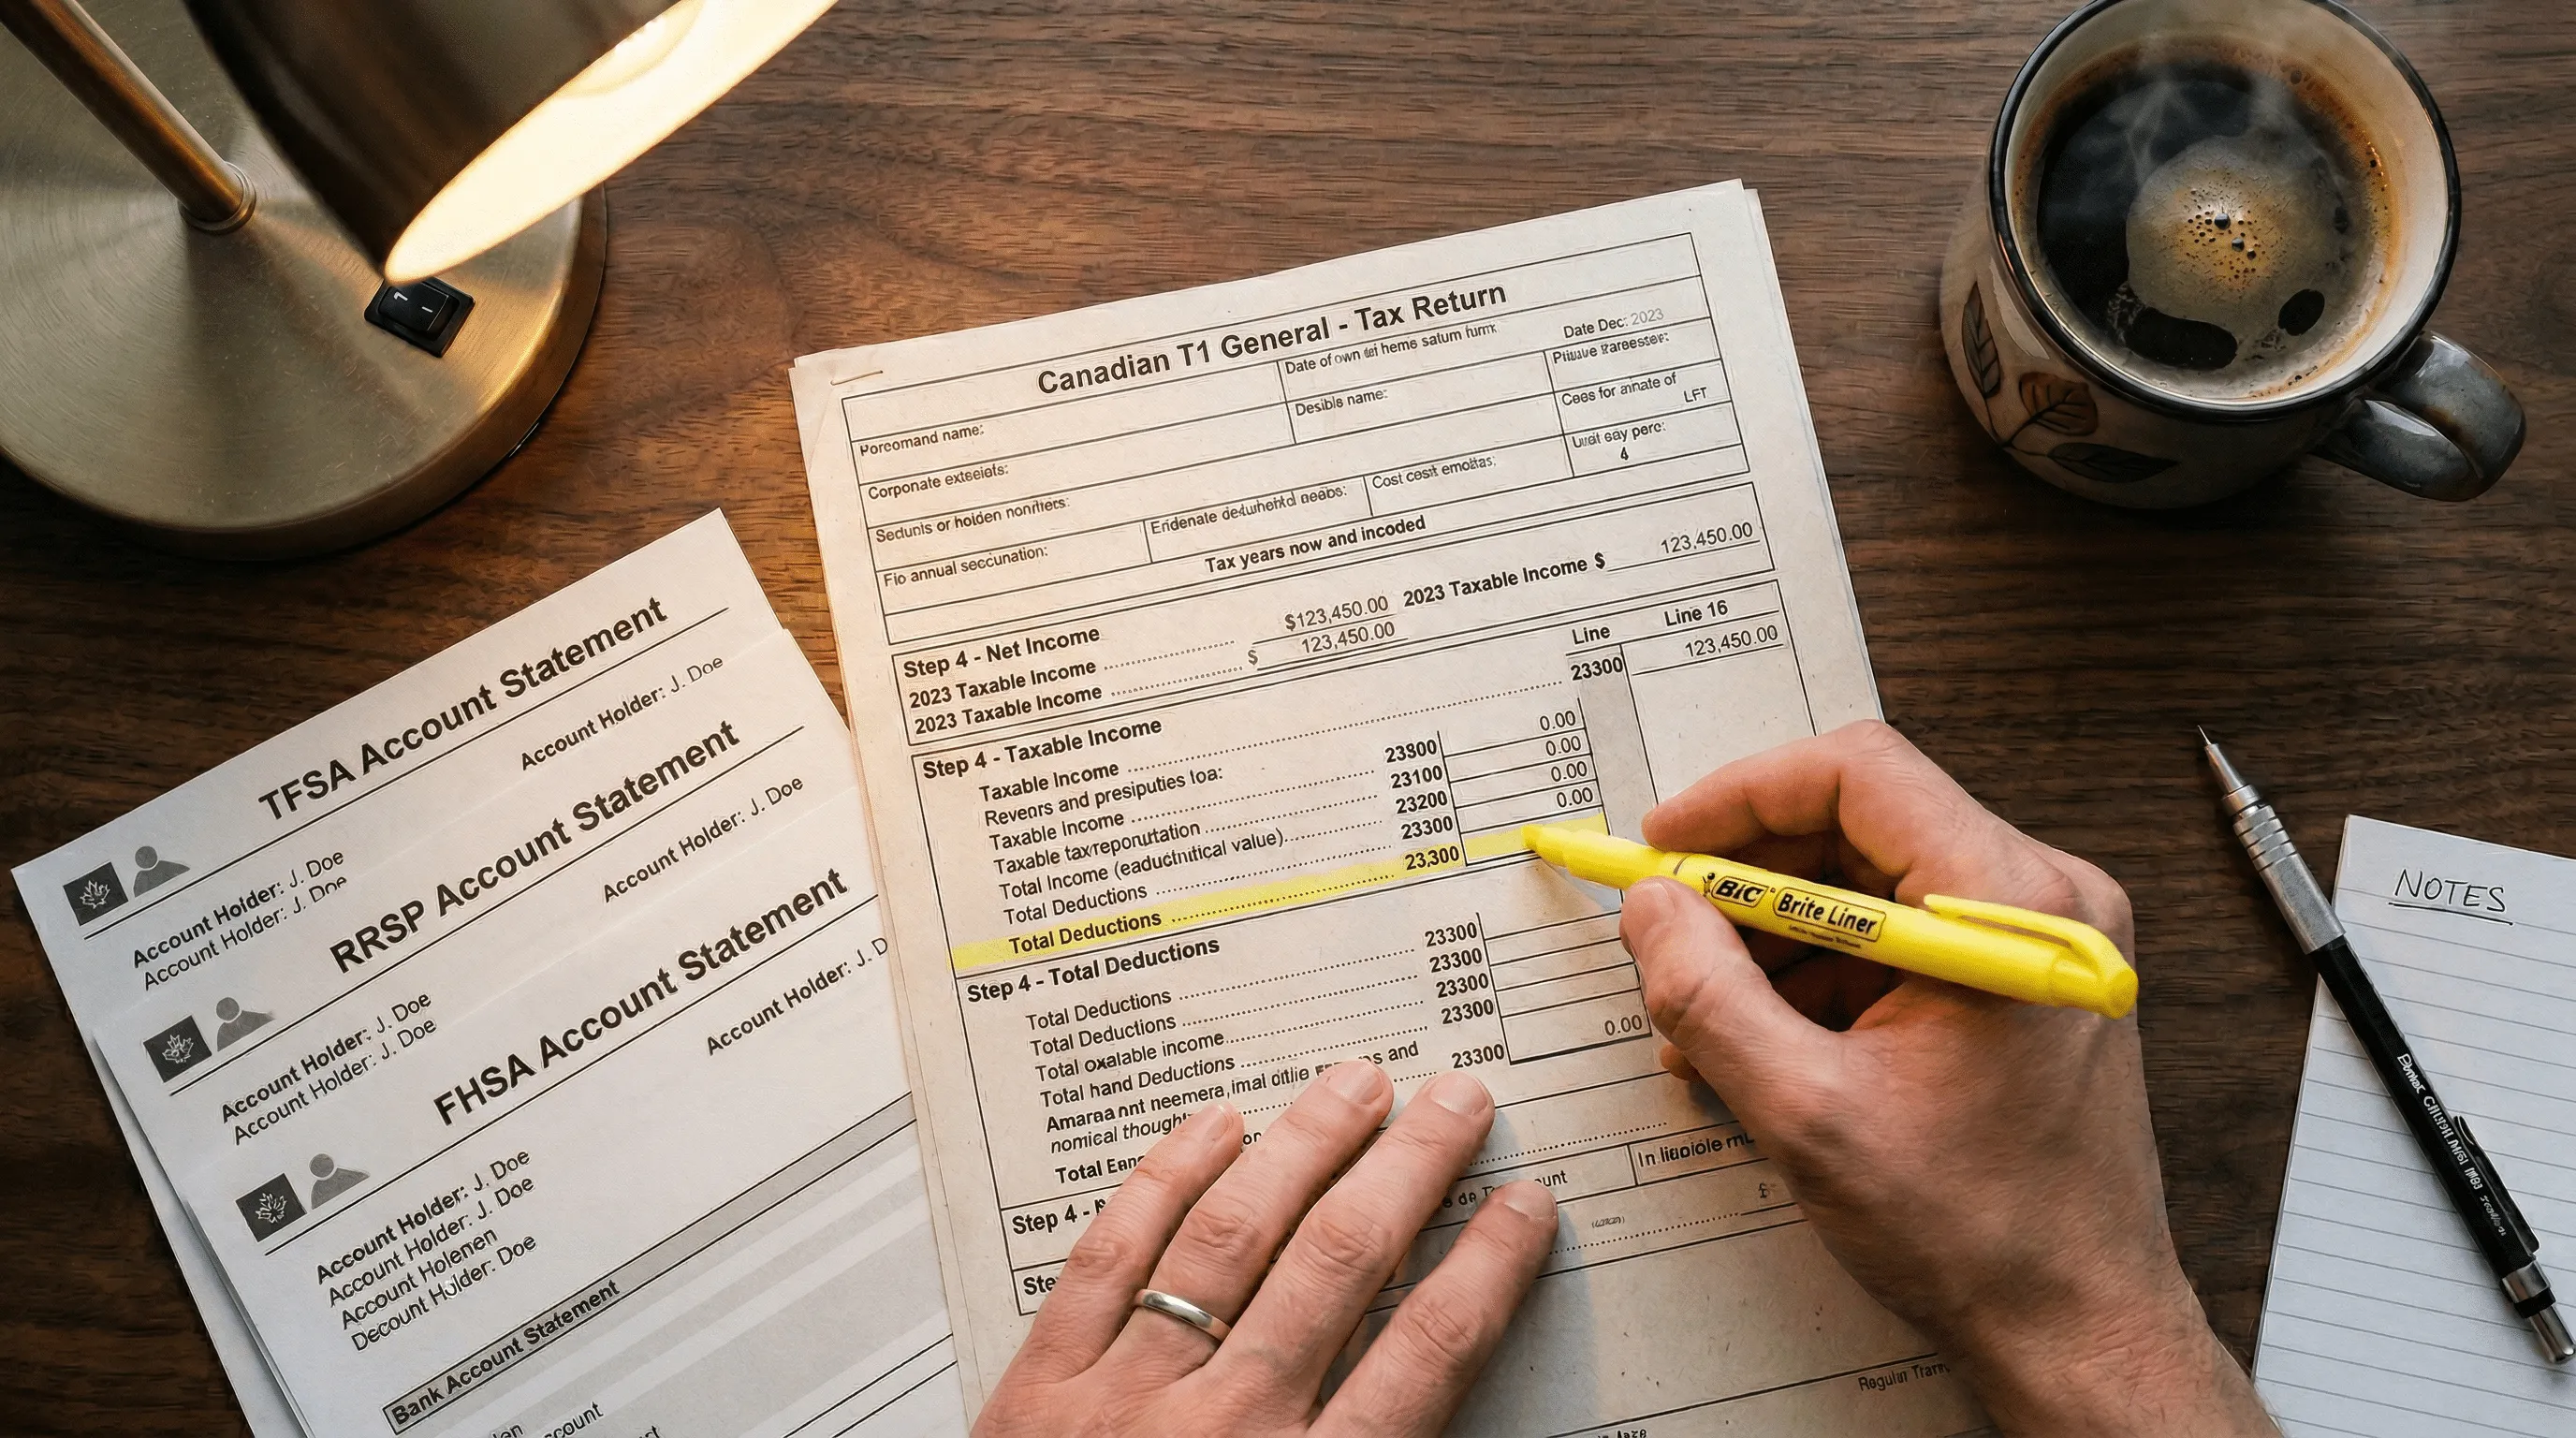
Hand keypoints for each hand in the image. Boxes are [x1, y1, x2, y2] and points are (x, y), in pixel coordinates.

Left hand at [973, 1062, 1557, 1437]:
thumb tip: (1436, 1393)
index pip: (1428, 1353)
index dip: (1488, 1266)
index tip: (1525, 1207)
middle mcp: (1226, 1432)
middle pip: (1343, 1265)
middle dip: (1411, 1168)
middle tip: (1459, 1101)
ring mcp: (1124, 1400)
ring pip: (1232, 1237)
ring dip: (1305, 1148)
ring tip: (1357, 1084)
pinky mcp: (1037, 1388)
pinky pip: (1109, 1258)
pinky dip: (1163, 1181)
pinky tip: (1211, 1126)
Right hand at [1619, 721, 2274, 1436]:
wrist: (2077, 1327)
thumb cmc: (1982, 1233)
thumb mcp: (1807, 1112)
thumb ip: (1710, 995)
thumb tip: (1652, 909)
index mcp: (2012, 904)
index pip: (1859, 774)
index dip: (1742, 796)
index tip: (1666, 845)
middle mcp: (2043, 897)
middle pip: (1862, 820)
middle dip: (1748, 875)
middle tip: (1669, 929)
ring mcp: (2037, 937)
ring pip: (1871, 879)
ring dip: (1775, 933)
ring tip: (1709, 1015)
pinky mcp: (2020, 978)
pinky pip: (1899, 933)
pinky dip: (1821, 972)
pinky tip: (1765, 1039)